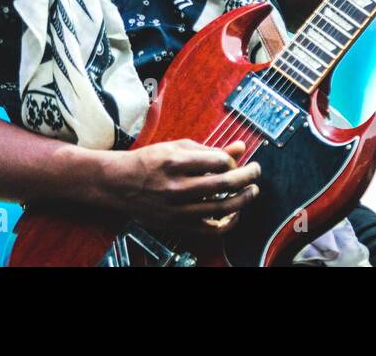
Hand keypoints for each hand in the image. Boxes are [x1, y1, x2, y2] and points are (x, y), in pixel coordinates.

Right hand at [102, 139, 260, 236]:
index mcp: (175, 162)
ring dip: (243, 198)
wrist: (119, 184)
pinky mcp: (178, 225)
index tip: (234, 161)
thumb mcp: (176, 147)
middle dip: (247, 176)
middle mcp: (176, 186)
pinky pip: (211, 229)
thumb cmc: (148, 162)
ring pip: (221, 207)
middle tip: (255, 171)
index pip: (218, 161)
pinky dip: (228, 222)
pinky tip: (236, 212)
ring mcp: (177, 209)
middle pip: (223, 183)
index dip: (232, 161)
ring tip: (252, 191)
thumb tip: (240, 148)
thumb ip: (209, 149)